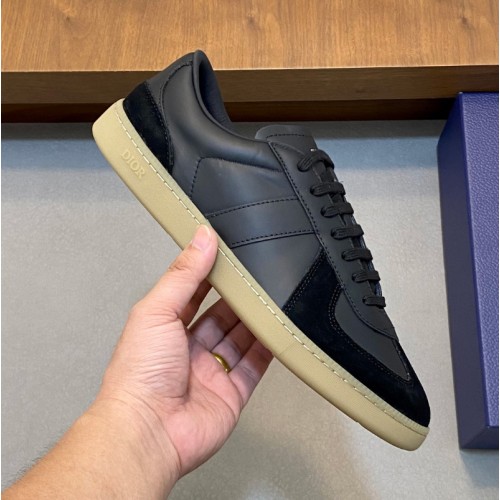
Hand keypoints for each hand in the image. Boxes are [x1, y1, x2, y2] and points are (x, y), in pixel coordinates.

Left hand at [96, 225, 272, 477]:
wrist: (149, 432)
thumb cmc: (139, 374)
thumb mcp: (157, 310)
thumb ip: (184, 275)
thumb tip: (201, 238)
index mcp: (165, 327)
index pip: (194, 293)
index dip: (211, 274)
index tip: (231, 256)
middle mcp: (188, 349)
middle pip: (221, 316)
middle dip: (238, 298)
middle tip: (259, 277)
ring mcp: (211, 371)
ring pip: (241, 339)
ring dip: (255, 321)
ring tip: (274, 298)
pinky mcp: (232, 392)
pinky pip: (255, 366)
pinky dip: (268, 349)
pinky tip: (278, 332)